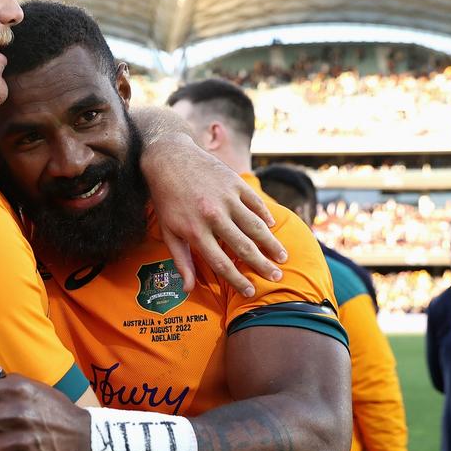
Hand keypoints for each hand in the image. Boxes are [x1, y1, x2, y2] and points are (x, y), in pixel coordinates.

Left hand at [142, 133, 285, 296]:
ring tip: (282, 257)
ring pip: (255, 226)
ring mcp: (226, 198)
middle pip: (243, 247)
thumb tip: (188, 290)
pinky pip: (255, 203)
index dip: (237, 281)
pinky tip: (272, 227)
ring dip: (271, 243)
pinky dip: (265, 216)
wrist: (169, 158)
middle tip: (277, 277)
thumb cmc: (167, 200)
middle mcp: (213, 216)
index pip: (221, 263)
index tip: (251, 292)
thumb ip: (181, 261)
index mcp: (195, 231)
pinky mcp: (234, 182)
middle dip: (262, 265)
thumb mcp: (168, 231)